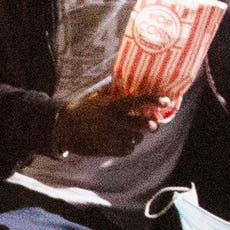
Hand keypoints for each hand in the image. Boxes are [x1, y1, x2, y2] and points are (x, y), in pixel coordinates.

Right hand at [53, 84, 173, 157]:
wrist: (64, 126)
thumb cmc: (82, 108)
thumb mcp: (96, 95)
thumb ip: (113, 90)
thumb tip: (127, 80)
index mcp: (112, 105)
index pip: (139, 101)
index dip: (154, 100)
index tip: (166, 101)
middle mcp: (114, 121)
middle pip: (143, 125)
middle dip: (150, 125)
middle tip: (153, 125)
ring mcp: (111, 136)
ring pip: (136, 139)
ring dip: (137, 136)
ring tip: (130, 133)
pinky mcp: (107, 149)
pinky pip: (127, 150)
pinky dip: (128, 146)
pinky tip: (122, 141)